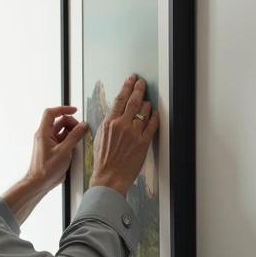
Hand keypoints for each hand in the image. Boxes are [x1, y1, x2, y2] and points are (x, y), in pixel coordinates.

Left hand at [25, 106, 88, 192]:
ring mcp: (49, 142)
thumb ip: (74, 137)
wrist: (40, 182)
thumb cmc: (47, 168)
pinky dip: (70, 139)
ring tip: (80, 137)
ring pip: (62, 130)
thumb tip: (82, 126)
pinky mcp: (54, 149)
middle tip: (80, 130)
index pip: (51, 113)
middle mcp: (45, 135)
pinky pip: (62, 139)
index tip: (75, 110)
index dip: (63, 109)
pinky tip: (76, 144)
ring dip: (71, 131)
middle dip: (71, 122)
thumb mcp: (63, 151)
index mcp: (43, 132)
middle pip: (59, 121)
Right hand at [90, 76, 159, 196]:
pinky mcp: (143, 142)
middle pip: (133, 101)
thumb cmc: (103, 161)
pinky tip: (156, 113)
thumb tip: (114, 116)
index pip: (120, 99)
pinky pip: (152, 125)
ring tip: (148, 100)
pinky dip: (155, 117)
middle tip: (142, 82)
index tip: (131, 79)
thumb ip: (108, 125)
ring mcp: (134, 133)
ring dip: (147, 103)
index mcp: (109, 123)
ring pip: (144, 111)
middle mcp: (122, 125)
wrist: (109, 177)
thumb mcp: (99, 138)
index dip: (127, 87)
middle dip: (139, 89)